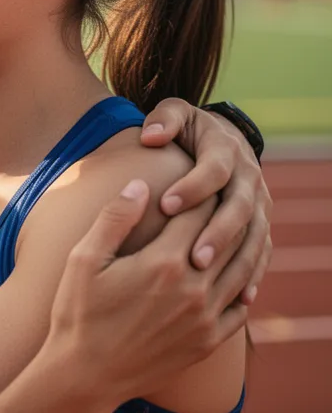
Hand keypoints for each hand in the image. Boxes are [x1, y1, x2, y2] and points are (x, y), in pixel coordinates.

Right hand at [47, 179, 260, 404]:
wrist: (85, 375)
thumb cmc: (78, 313)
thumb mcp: (84, 260)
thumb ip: (114, 219)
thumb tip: (140, 184)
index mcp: (162, 262)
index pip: (197, 213)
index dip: (199, 191)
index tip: (197, 177)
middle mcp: (192, 288)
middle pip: (225, 238)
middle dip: (225, 213)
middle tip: (221, 196)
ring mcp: (205, 318)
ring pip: (240, 271)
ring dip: (240, 246)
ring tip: (231, 229)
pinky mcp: (208, 341)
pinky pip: (240, 308)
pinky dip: (244, 286)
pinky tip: (235, 276)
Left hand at [140, 98, 272, 303]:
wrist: (220, 139)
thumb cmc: (186, 129)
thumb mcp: (176, 114)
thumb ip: (164, 120)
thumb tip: (151, 136)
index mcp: (227, 150)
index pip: (214, 170)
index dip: (192, 187)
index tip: (165, 204)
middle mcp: (249, 177)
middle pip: (239, 207)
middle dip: (218, 232)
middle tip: (193, 258)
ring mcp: (259, 203)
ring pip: (254, 234)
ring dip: (235, 259)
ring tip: (207, 280)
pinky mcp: (261, 224)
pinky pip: (262, 252)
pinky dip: (253, 274)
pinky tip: (239, 298)